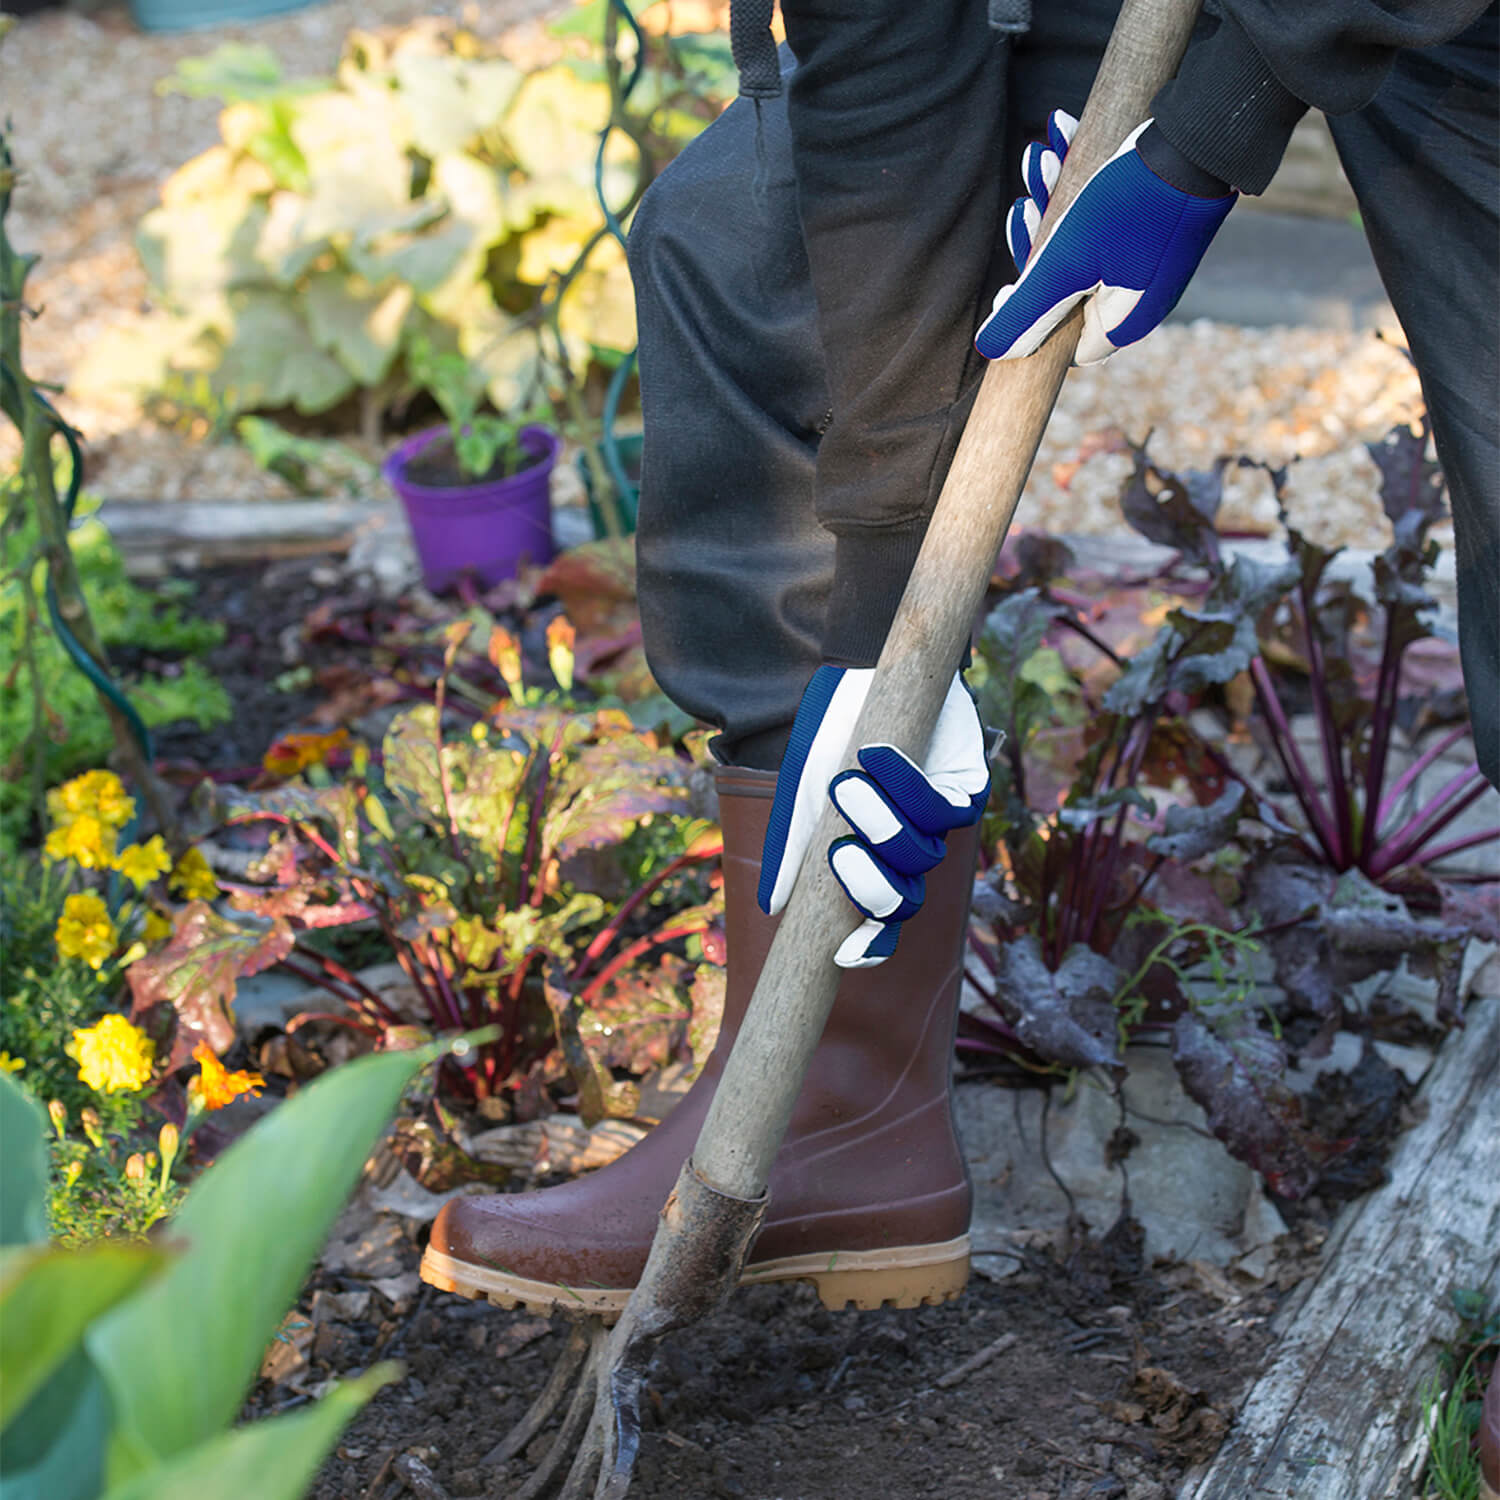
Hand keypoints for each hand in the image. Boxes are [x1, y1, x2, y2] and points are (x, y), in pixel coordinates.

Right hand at [758, 667, 988, 967]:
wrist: (861, 677)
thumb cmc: (830, 740)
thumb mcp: (800, 794)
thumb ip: (791, 848)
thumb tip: (775, 908)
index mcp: (869, 862)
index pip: (878, 925)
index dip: (870, 946)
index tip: (845, 953)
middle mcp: (907, 852)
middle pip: (903, 902)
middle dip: (872, 886)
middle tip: (842, 853)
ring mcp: (939, 823)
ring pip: (921, 857)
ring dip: (882, 823)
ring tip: (849, 783)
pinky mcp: (967, 788)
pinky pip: (943, 809)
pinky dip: (907, 785)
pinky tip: (879, 757)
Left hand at [976, 111, 1234, 365]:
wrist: (1204, 137)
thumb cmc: (1132, 204)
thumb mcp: (1066, 263)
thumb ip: (1028, 312)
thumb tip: (992, 352)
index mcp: (1122, 322)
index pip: (1063, 345)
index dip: (1031, 322)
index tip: (1010, 287)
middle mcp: (1140, 300)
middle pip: (1068, 290)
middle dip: (1038, 241)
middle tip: (1025, 201)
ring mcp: (1152, 262)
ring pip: (1082, 244)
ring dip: (1053, 198)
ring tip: (1040, 155)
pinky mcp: (1159, 224)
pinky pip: (1106, 214)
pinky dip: (1080, 180)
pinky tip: (1063, 134)